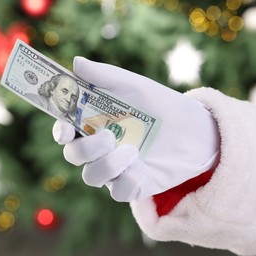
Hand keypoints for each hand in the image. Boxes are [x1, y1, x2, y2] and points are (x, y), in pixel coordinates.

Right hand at [53, 57, 219, 201]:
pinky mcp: (134, 185)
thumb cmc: (160, 104)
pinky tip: (141, 168)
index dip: (60, 132)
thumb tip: (76, 63)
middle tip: (108, 136)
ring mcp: (116, 168)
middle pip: (74, 156)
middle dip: (86, 149)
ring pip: (92, 177)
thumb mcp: (134, 86)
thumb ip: (105, 76)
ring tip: (132, 151)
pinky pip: (119, 193)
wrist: (195, 128)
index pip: (66, 131)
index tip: (66, 130)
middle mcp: (101, 148)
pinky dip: (126, 182)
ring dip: (107, 166)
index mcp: (95, 123)